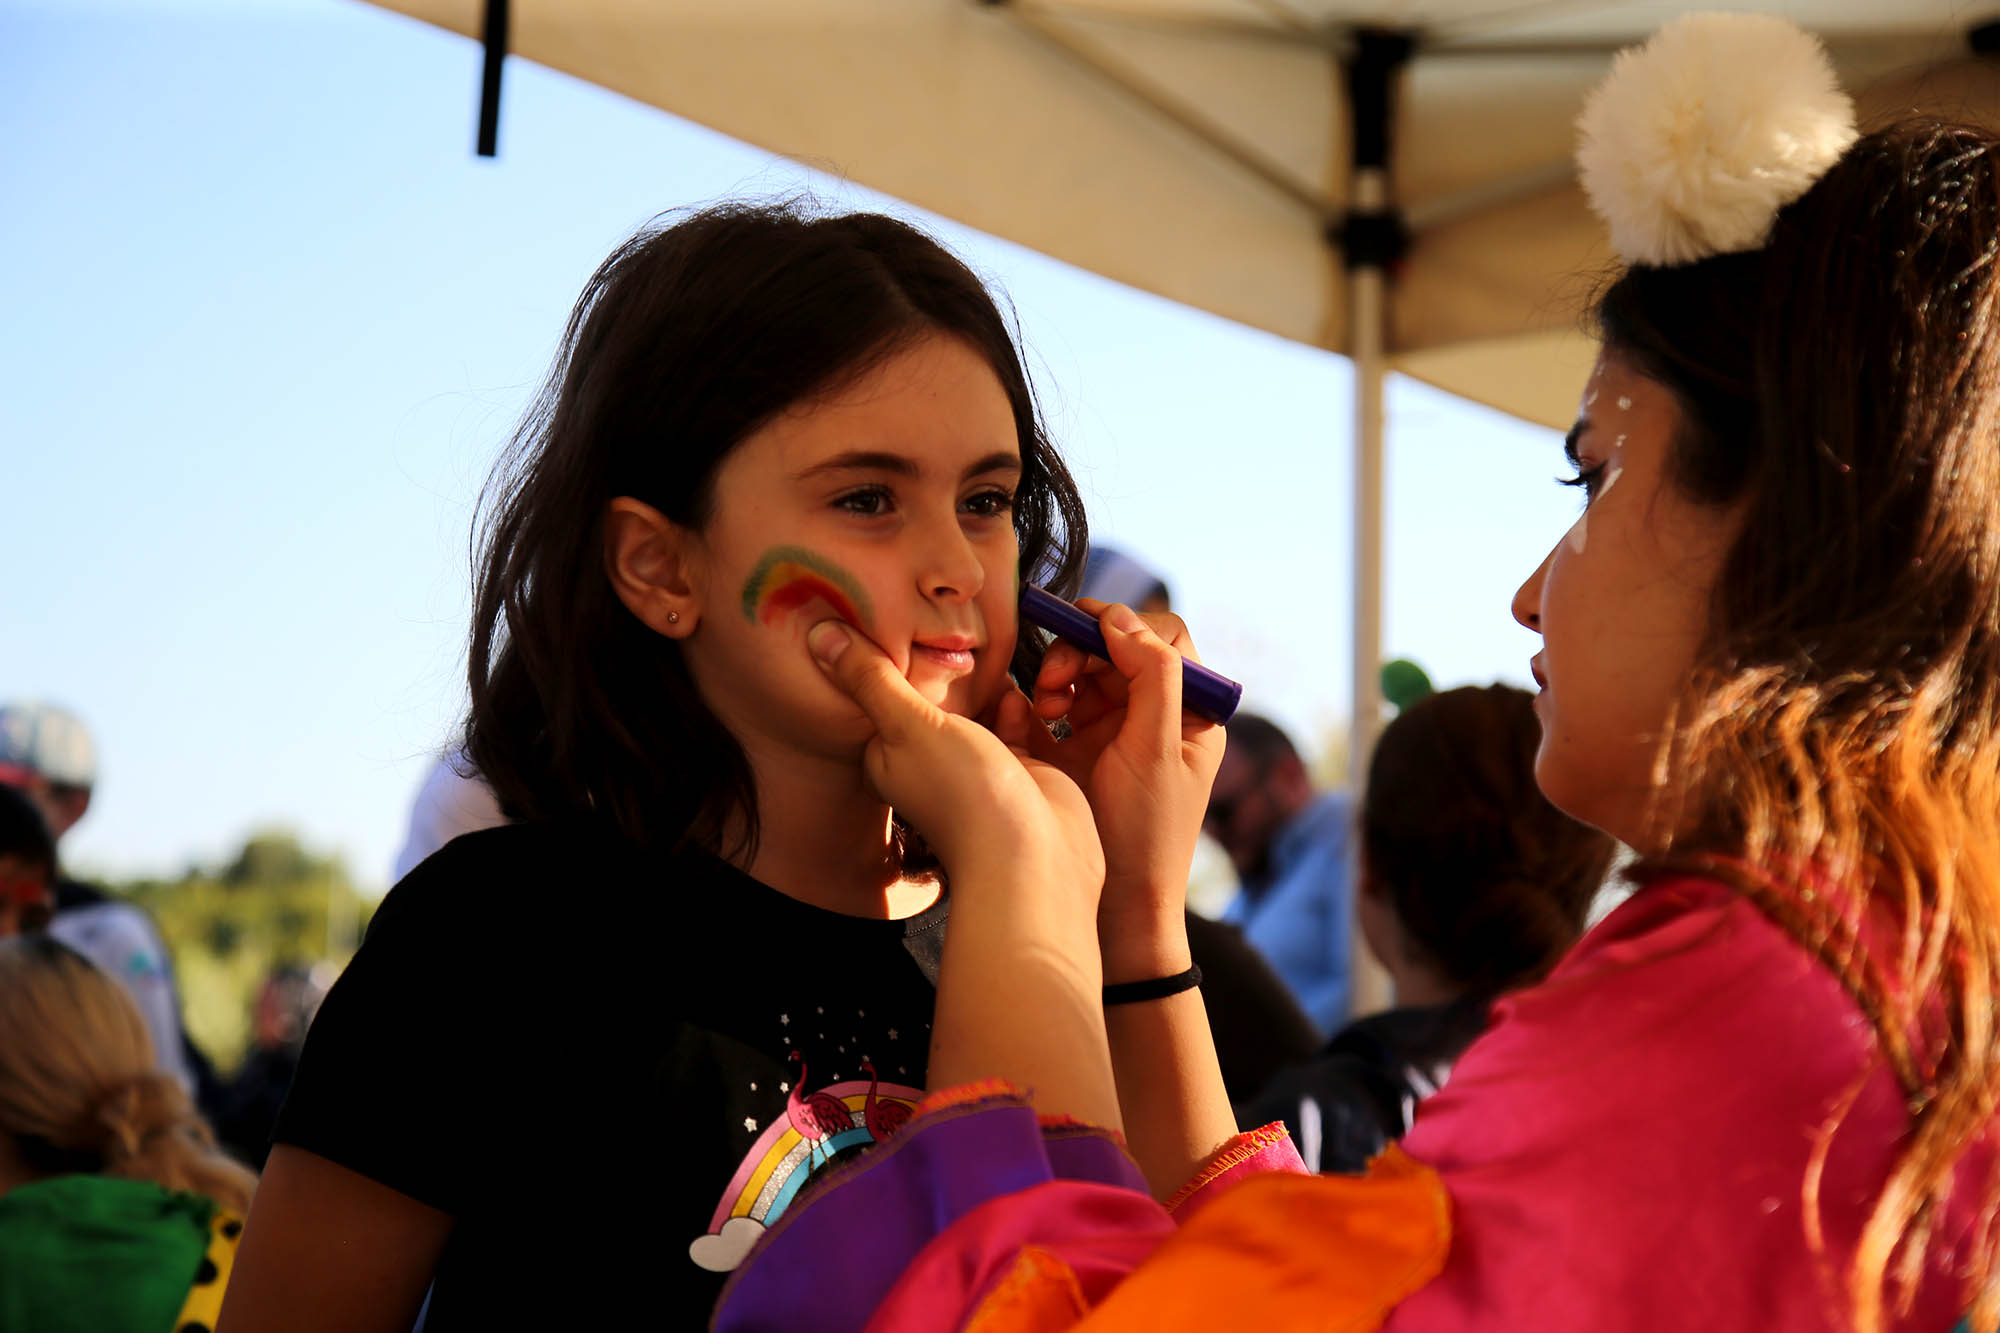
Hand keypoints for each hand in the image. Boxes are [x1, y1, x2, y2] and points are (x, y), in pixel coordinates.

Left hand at [806, 619, 1102, 917]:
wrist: (1036, 858)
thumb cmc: (964, 796)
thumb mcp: (908, 725)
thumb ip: (871, 678)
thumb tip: (819, 633)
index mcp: (888, 756)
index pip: (881, 697)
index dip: (888, 661)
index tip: (896, 621)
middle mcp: (929, 761)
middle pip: (933, 698)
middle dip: (946, 669)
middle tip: (955, 633)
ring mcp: (976, 766)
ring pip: (977, 706)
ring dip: (989, 685)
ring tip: (995, 662)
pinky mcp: (1019, 768)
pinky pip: (1014, 722)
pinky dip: (1019, 706)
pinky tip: (1022, 696)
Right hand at [997, 600, 1225, 980]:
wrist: (1114, 909)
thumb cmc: (1148, 836)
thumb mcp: (1157, 751)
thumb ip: (1150, 678)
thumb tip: (1123, 619)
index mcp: (1188, 715)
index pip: (1163, 640)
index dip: (1124, 625)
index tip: (1085, 627)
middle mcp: (1151, 719)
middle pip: (1113, 652)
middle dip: (1080, 654)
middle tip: (1054, 682)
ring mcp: (1110, 736)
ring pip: (1079, 675)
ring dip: (1055, 678)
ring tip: (1043, 708)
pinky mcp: (1071, 755)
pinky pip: (1047, 710)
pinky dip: (1030, 705)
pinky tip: (1022, 717)